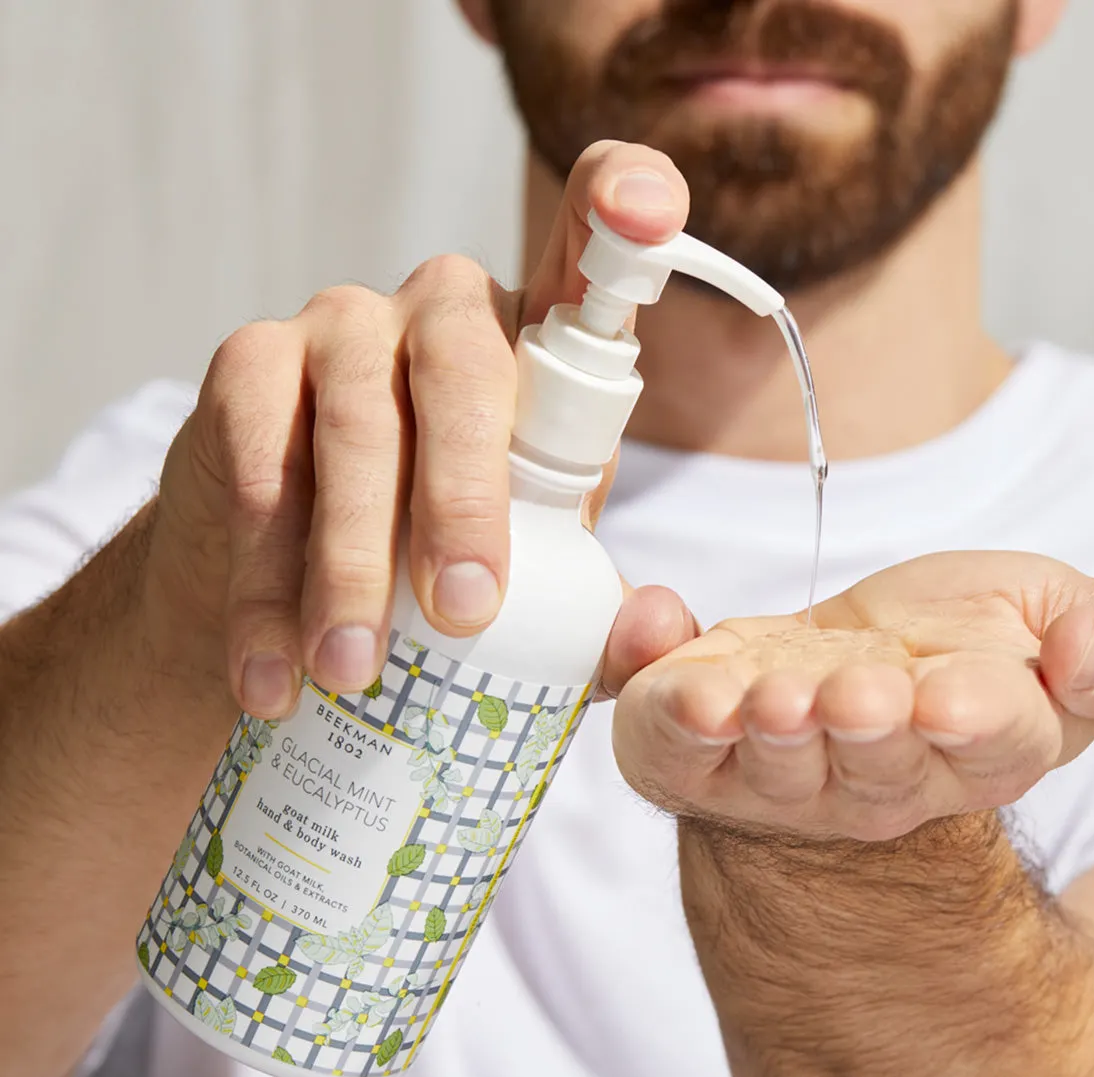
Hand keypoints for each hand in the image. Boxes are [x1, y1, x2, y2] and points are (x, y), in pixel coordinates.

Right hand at [143, 141, 690, 718]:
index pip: (590, 248)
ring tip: (351, 673)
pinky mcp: (250, 366)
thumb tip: (660, 632)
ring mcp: (344, 327)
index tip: (649, 216)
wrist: (293, 607)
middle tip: (462, 616)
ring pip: (359, 423)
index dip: (624, 202)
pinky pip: (264, 465)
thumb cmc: (442, 581)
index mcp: (540, 353)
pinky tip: (272, 668)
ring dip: (353, 561)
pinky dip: (267, 580)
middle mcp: (447, 313)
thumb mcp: (535, 599)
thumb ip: (602, 619)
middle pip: (467, 366)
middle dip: (464, 498)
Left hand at [611, 552, 1093, 841]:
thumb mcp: (1058, 619)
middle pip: (870, 771)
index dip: (973, 724)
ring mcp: (778, 775)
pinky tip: (664, 648)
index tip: (951, 698)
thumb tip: (1086, 653)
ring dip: (764, 730)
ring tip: (764, 696)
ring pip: (768, 768)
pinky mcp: (694, 754)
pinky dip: (661, 709)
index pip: (989, 747)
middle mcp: (875, 779)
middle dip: (860, 733)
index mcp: (978, 746)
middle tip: (852, 696)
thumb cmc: (958, 646)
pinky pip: (670, 749)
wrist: (851, 667)